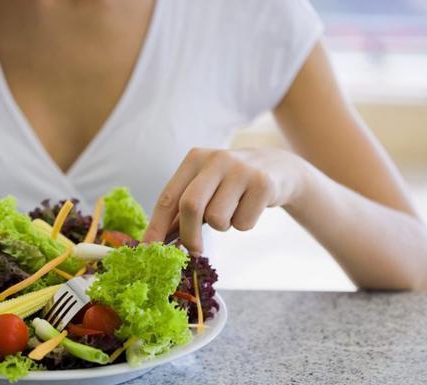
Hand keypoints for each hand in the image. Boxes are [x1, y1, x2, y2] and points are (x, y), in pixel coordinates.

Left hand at [142, 147, 310, 253]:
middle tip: (194, 250)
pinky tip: (250, 207)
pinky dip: (244, 224)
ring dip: (223, 226)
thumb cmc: (231, 184)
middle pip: (191, 206)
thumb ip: (182, 210)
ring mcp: (241, 170)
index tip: (148, 249)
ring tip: (232, 211)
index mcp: (194, 159)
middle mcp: (216, 159)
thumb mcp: (205, 187)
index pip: (168, 197)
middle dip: (189, 235)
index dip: (156, 226)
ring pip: (218, 219)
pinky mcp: (263, 184)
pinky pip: (243, 223)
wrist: (278, 168)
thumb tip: (156, 241)